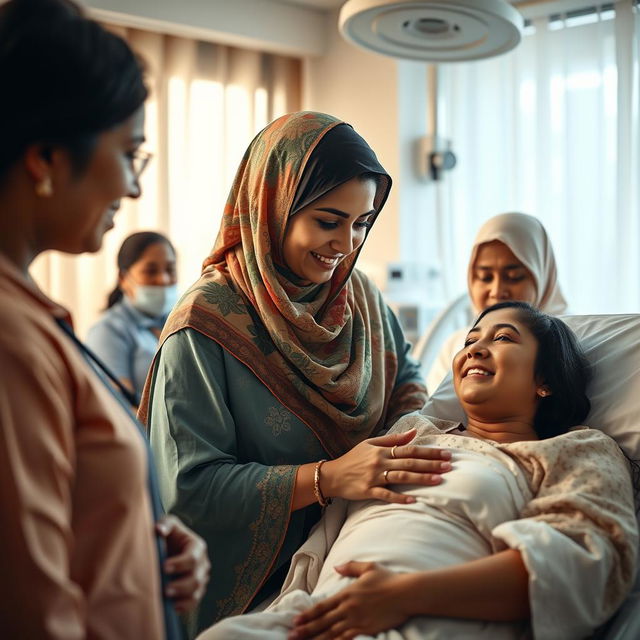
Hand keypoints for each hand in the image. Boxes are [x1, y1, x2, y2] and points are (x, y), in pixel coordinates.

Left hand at [156, 515, 209, 612]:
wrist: (170, 548)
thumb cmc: (169, 535)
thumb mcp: (169, 524)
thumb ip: (165, 524)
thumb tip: (159, 530)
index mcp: (198, 546)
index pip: (192, 557)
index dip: (179, 564)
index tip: (164, 567)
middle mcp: (202, 564)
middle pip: (196, 579)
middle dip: (180, 585)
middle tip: (165, 589)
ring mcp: (201, 579)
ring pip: (196, 592)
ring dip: (181, 597)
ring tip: (166, 597)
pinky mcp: (196, 592)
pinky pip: (193, 603)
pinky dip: (183, 607)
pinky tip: (171, 606)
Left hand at [288, 562, 410, 639]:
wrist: (405, 593)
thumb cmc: (388, 579)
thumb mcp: (368, 567)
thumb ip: (350, 567)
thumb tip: (337, 565)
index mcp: (346, 593)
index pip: (322, 606)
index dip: (308, 614)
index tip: (296, 620)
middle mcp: (348, 608)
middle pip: (323, 621)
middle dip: (306, 630)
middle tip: (291, 636)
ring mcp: (356, 620)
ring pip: (331, 633)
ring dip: (316, 639)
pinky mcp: (365, 630)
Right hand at [322, 428, 451, 503]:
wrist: (332, 475)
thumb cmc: (353, 458)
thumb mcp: (370, 444)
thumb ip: (393, 439)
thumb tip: (414, 433)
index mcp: (382, 450)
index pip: (410, 449)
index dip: (428, 451)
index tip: (445, 453)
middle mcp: (379, 462)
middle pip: (409, 462)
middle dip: (430, 464)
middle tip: (449, 466)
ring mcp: (374, 477)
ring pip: (402, 477)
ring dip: (421, 478)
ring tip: (438, 480)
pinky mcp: (368, 491)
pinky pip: (386, 494)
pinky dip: (399, 497)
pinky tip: (413, 500)